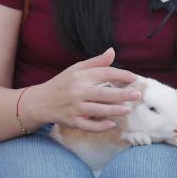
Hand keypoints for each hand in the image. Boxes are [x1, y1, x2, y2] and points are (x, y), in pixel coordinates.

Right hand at [26, 48, 140, 131]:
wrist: (40, 102)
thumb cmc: (62, 83)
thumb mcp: (77, 69)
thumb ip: (96, 62)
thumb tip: (112, 51)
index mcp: (81, 77)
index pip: (104, 73)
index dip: (121, 75)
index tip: (134, 78)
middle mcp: (78, 92)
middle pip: (103, 93)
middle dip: (122, 94)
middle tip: (137, 95)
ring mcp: (75, 108)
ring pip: (97, 110)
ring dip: (113, 110)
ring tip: (128, 109)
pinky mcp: (71, 121)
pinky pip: (87, 126)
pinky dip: (100, 126)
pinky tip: (112, 124)